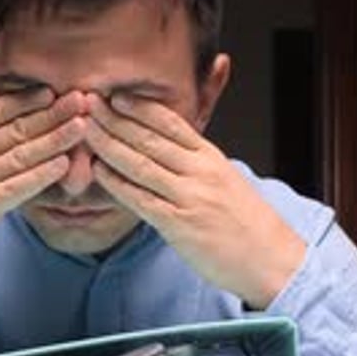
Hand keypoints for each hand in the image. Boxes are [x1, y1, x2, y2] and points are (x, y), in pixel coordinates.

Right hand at [0, 90, 87, 280]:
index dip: (27, 100)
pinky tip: (63, 165)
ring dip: (55, 139)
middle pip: (17, 128)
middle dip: (52, 113)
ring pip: (21, 154)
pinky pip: (15, 187)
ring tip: (82, 125)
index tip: (51, 90)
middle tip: (81, 99)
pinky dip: (41, 175)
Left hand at [86, 94, 305, 309]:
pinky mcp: (180, 225)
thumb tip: (175, 155)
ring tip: (86, 130)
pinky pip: (142, 200)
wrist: (271, 259)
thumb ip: (200, 166)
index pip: (171, 123)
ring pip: (141, 164)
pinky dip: (118, 184)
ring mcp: (190, 198)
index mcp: (212, 158)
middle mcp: (200, 172)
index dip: (139, 107)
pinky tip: (99, 171)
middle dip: (115, 119)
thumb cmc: (249, 226)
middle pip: (150, 138)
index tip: (114, 96)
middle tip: (88, 103)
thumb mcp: (227, 182)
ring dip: (109, 145)